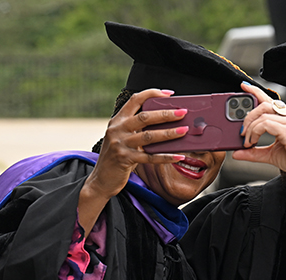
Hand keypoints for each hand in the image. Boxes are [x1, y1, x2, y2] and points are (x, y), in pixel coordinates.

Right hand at [78, 89, 188, 230]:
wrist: (101, 179)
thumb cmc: (118, 157)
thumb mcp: (123, 138)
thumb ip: (137, 129)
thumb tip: (165, 122)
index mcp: (117, 120)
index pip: (135, 100)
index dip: (152, 94)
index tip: (169, 94)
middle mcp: (117, 129)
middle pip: (145, 117)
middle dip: (166, 114)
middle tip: (183, 112)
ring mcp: (120, 144)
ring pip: (149, 136)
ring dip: (169, 133)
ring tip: (185, 131)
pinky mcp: (125, 159)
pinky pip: (150, 157)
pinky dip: (166, 157)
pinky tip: (179, 156)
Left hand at [232, 83, 285, 187]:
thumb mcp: (271, 155)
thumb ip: (254, 153)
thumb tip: (237, 153)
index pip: (269, 100)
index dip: (256, 92)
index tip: (245, 87)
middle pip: (263, 105)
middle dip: (248, 117)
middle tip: (241, 132)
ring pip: (263, 113)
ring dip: (250, 127)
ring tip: (247, 141)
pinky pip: (266, 124)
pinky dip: (255, 132)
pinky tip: (252, 142)